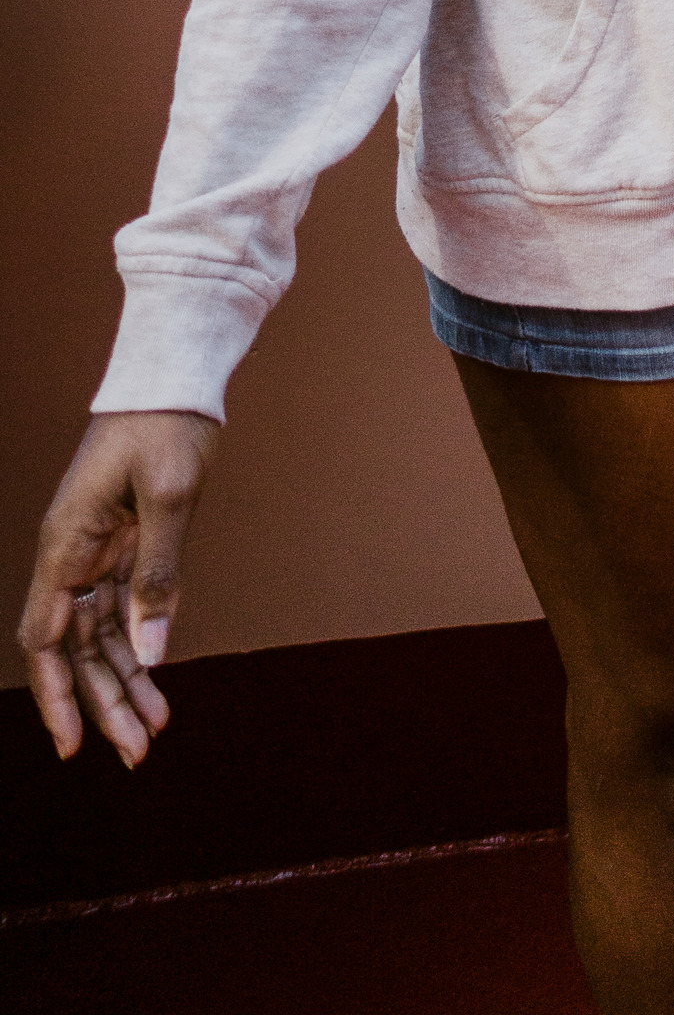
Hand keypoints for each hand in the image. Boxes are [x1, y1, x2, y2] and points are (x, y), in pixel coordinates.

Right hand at [19, 410, 219, 765]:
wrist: (176, 372)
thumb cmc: (167, 424)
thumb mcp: (169, 497)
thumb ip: (157, 573)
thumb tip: (152, 651)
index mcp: (66, 544)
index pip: (46, 639)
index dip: (55, 694)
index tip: (73, 744)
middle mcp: (73, 554)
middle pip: (76, 648)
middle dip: (103, 701)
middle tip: (136, 752)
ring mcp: (98, 551)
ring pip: (101, 635)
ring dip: (125, 681)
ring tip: (155, 729)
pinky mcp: (125, 544)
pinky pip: (125, 609)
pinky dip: (142, 644)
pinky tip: (160, 678)